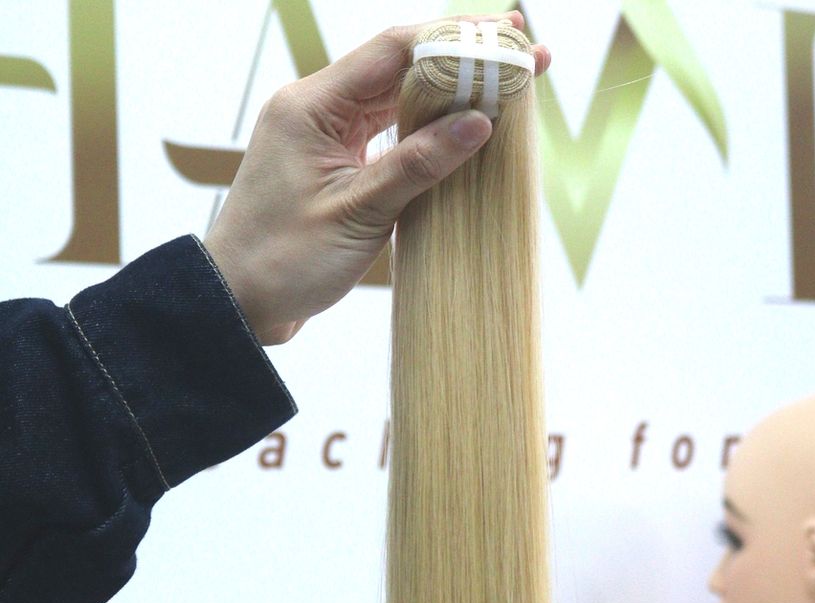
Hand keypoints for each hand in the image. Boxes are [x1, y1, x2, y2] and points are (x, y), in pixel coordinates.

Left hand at [204, 13, 549, 345]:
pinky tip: (460, 132)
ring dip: (447, 96)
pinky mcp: (334, 166)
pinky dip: (424, 133)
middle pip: (399, 68)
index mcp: (312, 107)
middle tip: (521, 55)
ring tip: (503, 88)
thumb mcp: (357, 212)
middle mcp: (317, 110)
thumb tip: (479, 122)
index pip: (393, 51)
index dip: (455, 39)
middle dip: (461, 61)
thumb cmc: (283, 260)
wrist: (240, 302)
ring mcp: (325, 137)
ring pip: (396, 102)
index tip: (506, 36)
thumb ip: (417, 164)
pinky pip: (387, 136)